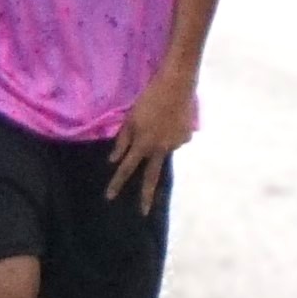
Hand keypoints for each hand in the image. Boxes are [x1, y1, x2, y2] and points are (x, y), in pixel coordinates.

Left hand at [104, 65, 197, 212]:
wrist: (177, 85)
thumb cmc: (148, 99)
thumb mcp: (130, 119)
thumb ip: (123, 140)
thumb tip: (115, 160)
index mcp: (143, 143)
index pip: (127, 168)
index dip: (117, 182)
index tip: (109, 197)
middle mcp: (160, 148)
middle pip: (151, 177)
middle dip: (147, 196)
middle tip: (143, 212)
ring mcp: (176, 144)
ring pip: (163, 151)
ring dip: (160, 143)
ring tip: (161, 121)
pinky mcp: (187, 137)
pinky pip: (175, 140)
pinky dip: (171, 133)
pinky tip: (170, 119)